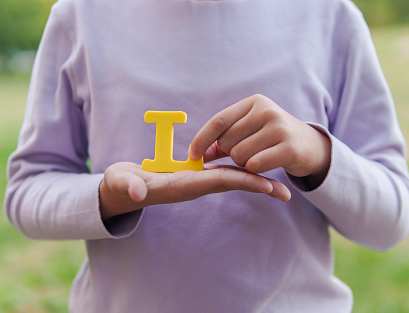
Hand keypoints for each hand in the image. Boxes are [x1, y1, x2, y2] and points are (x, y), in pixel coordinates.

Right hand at [99, 162, 289, 218]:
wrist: (122, 190)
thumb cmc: (122, 185)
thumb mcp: (122, 183)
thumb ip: (128, 186)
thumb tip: (135, 192)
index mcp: (183, 185)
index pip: (219, 181)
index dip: (243, 181)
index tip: (267, 185)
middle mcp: (195, 185)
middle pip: (232, 183)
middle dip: (258, 186)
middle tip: (286, 193)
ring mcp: (196, 182)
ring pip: (230, 178)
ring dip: (254, 179)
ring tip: (280, 186)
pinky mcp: (194, 176)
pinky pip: (222, 172)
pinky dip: (240, 170)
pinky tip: (254, 166)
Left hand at [188, 94, 330, 188]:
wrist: (310, 146)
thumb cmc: (272, 138)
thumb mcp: (249, 131)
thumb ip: (223, 140)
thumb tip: (195, 153)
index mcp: (254, 103)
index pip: (218, 121)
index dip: (202, 139)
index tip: (192, 155)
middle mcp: (266, 111)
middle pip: (227, 142)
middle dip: (230, 154)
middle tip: (247, 153)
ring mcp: (279, 128)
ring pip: (239, 155)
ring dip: (243, 163)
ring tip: (259, 157)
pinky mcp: (289, 147)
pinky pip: (255, 165)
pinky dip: (254, 170)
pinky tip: (267, 164)